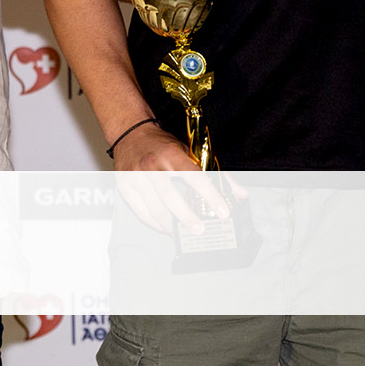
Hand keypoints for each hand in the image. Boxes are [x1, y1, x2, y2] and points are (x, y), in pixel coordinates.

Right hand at [111, 122, 236, 236]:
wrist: (130, 132)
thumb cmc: (162, 144)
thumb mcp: (189, 151)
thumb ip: (216, 173)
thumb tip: (239, 194)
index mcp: (171, 154)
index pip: (195, 178)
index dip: (211, 196)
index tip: (222, 211)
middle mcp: (152, 166)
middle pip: (172, 199)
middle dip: (188, 218)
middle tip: (200, 229)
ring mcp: (136, 177)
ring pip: (156, 210)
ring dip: (171, 226)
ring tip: (183, 232)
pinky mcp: (125, 187)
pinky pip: (141, 212)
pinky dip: (155, 223)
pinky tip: (165, 227)